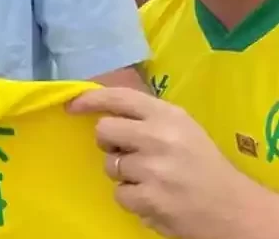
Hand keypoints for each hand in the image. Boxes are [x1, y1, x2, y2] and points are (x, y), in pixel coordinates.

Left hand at [67, 87, 262, 238]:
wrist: (234, 210)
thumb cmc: (203, 164)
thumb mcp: (181, 127)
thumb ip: (146, 116)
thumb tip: (103, 107)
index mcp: (167, 114)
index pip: (118, 97)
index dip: (90, 99)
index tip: (72, 105)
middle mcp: (158, 137)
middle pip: (104, 130)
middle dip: (109, 142)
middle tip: (127, 151)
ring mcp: (152, 169)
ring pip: (110, 165)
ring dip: (124, 174)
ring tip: (150, 179)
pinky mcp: (149, 199)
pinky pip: (119, 194)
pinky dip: (132, 199)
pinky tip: (152, 197)